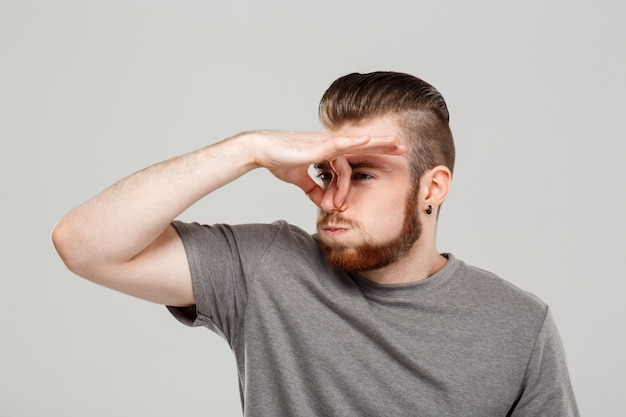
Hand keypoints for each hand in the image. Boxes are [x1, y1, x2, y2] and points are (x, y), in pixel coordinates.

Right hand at [249, 131, 404, 208]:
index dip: (353, 177)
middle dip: (382, 146)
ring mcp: (325, 143)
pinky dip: (358, 142)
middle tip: (402, 148)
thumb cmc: (278, 160)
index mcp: (325, 151)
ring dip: (378, 145)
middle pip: (362, 145)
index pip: (349, 161)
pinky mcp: (320, 146)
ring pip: (357, 145)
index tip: (348, 197)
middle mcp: (329, 144)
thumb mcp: (299, 179)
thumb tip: (322, 201)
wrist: (262, 150)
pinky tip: (371, 140)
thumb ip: (312, 188)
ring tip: (396, 145)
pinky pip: (343, 144)